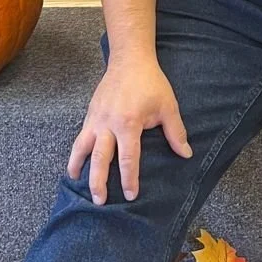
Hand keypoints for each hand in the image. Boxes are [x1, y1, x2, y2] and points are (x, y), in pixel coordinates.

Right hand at [67, 56, 191, 203]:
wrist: (130, 59)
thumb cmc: (151, 82)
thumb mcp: (167, 106)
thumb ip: (176, 132)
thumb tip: (186, 154)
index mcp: (128, 123)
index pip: (128, 158)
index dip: (129, 179)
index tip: (131, 195)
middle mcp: (108, 124)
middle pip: (100, 158)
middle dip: (99, 182)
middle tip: (100, 201)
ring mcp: (96, 118)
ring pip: (82, 147)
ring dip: (79, 166)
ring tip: (76, 183)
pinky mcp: (90, 113)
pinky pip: (80, 136)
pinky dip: (76, 151)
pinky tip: (75, 162)